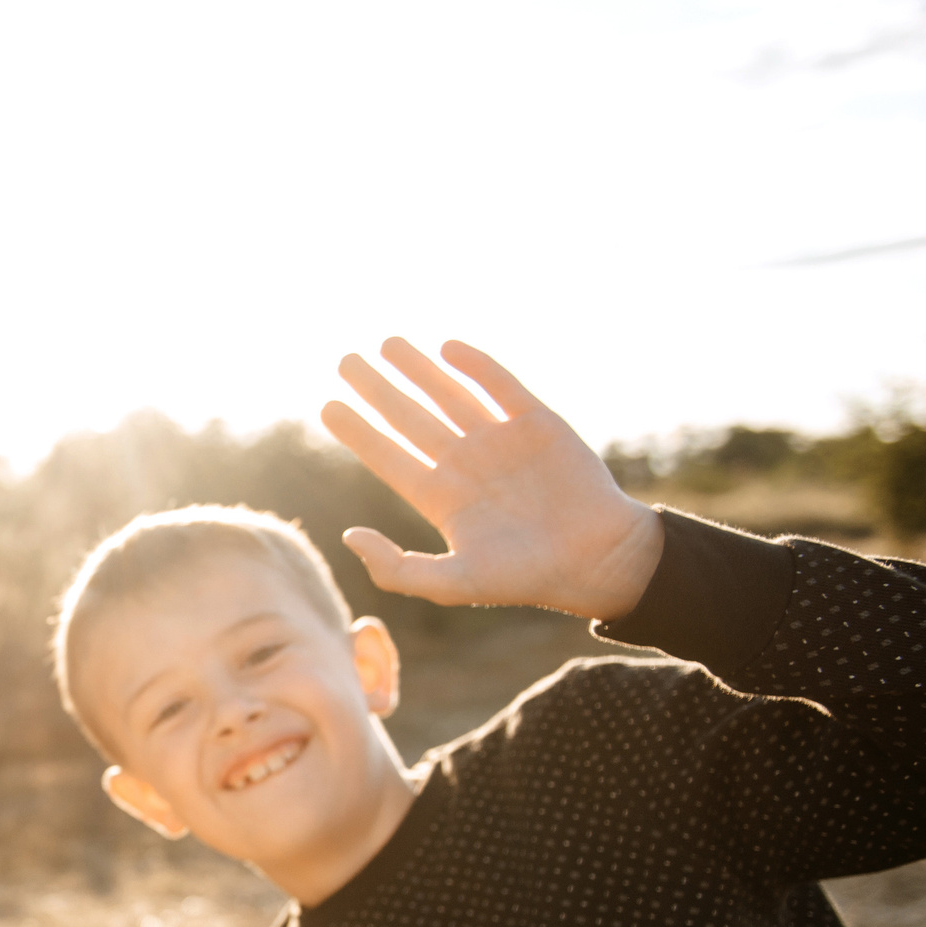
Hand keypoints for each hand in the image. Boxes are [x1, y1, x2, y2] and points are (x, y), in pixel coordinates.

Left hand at [319, 338, 663, 621]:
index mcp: (442, 499)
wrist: (597, 560)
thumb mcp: (451, 584)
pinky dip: (475, 365)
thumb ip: (395, 567)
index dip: (359, 433)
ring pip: (449, 395)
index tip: (328, 406)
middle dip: (378, 389)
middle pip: (410, 419)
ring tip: (386, 343)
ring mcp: (500, 441)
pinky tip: (446, 347)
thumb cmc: (525, 578)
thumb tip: (348, 536)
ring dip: (419, 369)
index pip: (389, 458)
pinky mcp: (537, 422)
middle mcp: (466, 465)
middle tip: (345, 360)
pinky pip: (500, 386)